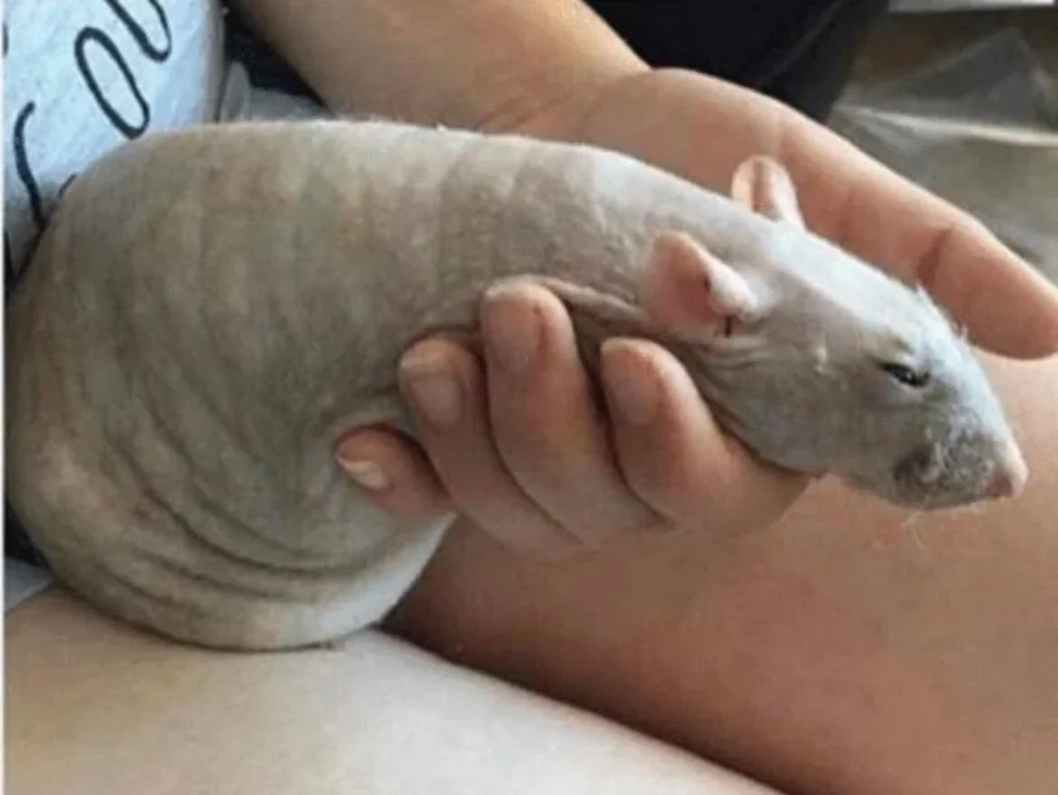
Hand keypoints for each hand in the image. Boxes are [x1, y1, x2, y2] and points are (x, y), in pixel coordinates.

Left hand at [335, 69, 1057, 555]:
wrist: (557, 133)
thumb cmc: (678, 160)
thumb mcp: (813, 190)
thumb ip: (909, 261)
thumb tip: (1048, 332)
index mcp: (740, 430)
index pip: (723, 487)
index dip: (679, 442)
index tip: (643, 355)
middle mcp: (646, 468)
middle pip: (606, 508)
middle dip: (552, 421)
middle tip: (519, 309)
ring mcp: (551, 463)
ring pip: (517, 506)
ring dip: (471, 432)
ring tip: (435, 346)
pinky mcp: (472, 442)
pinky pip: (432, 492)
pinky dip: (398, 475)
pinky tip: (362, 441)